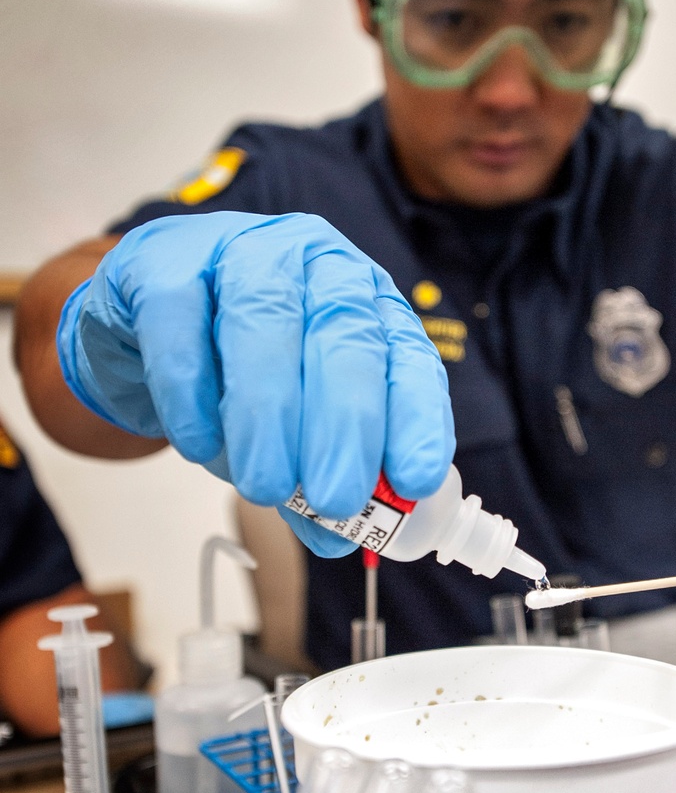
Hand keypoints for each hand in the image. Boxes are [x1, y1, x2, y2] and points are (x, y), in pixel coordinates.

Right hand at [57, 213, 454, 555]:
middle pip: (343, 334)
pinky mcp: (163, 263)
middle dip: (345, 424)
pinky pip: (180, 325)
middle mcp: (312, 263)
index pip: (405, 354)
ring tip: (265, 487)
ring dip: (269, 417)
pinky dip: (191, 394)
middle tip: (338, 499)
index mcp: (362, 298)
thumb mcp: (290, 422)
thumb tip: (338, 540)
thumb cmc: (233, 367)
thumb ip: (316, 474)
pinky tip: (198, 445)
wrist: (140, 320)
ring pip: (264, 324)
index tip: (415, 481)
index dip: (416, 417)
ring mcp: (238, 252)